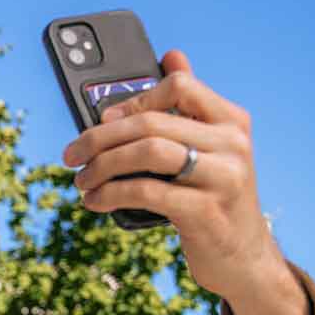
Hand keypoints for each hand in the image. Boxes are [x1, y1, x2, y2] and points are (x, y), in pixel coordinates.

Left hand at [61, 50, 308, 314]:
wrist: (244, 259)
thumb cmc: (213, 198)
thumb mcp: (208, 151)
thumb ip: (188, 109)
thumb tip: (171, 55)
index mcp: (232, 121)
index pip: (179, 87)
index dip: (133, 100)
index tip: (102, 120)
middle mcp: (233, 144)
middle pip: (151, 123)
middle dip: (100, 137)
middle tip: (71, 154)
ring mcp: (222, 178)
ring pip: (146, 153)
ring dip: (101, 166)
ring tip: (81, 181)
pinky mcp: (206, 212)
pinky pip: (146, 192)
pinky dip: (110, 194)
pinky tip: (94, 200)